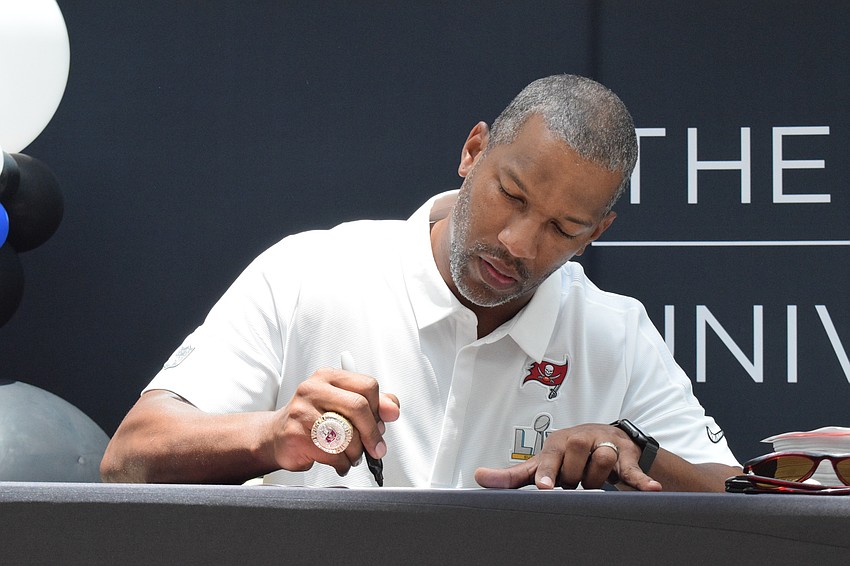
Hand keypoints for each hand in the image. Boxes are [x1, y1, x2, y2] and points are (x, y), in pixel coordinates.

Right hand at [269, 367, 399, 476]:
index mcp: (328, 377)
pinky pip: (332, 453)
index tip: (382, 424)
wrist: (275, 436)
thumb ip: (372, 403)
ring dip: (355, 452)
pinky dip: (341, 463)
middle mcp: (313, 389)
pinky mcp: (296, 435)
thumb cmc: (312, 419)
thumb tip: (392, 409)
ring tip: (351, 455)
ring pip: (347, 434)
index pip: (367, 386)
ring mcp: (302, 411)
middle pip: (358, 407)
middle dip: (372, 433)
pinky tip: (337, 461)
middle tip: (375, 448)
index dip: (380, 408)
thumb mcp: (342, 403)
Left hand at [474, 423, 661, 490]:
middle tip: (576, 481)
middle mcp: (579, 439)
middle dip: (575, 479)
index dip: (548, 474)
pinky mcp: (626, 456)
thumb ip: (512, 475)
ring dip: (599, 480)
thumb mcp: (540, 465)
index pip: (550, 459)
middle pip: (575, 464)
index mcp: (556, 443)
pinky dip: (641, 481)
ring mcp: (604, 445)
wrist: (606, 439)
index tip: (544, 488)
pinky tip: (651, 490)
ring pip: (602, 463)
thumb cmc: (567, 457)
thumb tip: (477, 476)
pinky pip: (633, 471)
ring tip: (595, 480)